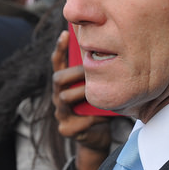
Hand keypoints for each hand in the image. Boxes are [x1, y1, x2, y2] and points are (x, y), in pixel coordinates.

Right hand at [51, 30, 111, 169]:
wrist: (96, 136)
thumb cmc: (98, 107)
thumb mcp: (97, 87)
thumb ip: (97, 73)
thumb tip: (111, 50)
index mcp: (65, 84)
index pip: (57, 62)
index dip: (60, 48)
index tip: (65, 33)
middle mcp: (58, 96)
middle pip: (57, 79)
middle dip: (75, 73)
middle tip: (91, 70)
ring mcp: (60, 113)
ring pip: (64, 98)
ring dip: (83, 94)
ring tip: (98, 92)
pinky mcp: (66, 129)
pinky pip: (78, 121)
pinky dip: (93, 118)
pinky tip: (104, 116)